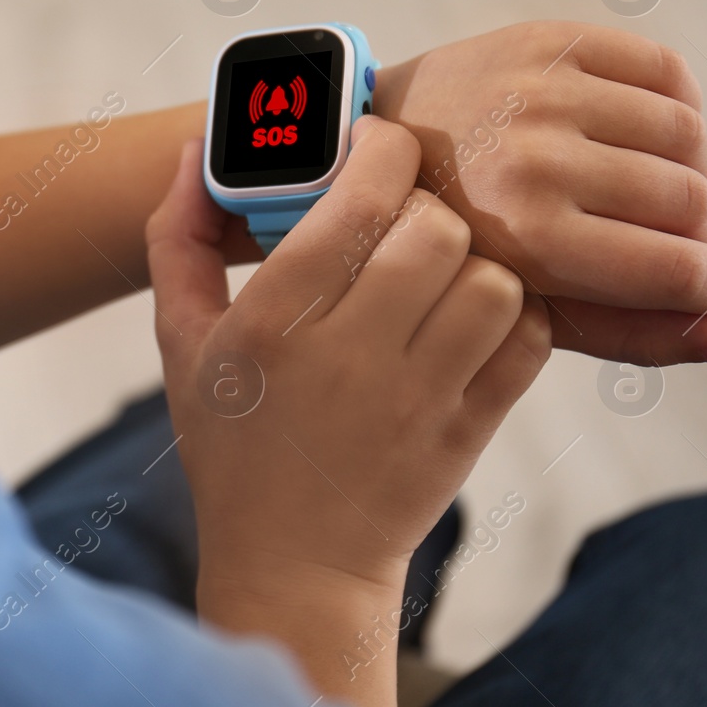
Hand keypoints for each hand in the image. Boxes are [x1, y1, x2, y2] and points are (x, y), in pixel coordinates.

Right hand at [145, 122, 549, 706]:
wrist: (292, 562)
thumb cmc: (234, 441)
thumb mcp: (182, 342)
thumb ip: (178, 240)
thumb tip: (191, 152)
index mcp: (272, 324)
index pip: (360, 202)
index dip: (381, 150)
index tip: (373, 145)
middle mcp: (348, 357)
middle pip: (438, 230)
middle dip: (425, 205)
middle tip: (402, 217)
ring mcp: (418, 398)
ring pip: (493, 281)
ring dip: (473, 260)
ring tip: (437, 271)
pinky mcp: (468, 431)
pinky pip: (528, 339)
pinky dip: (515, 313)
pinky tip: (471, 317)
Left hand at [372, 21, 706, 367]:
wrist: (379, 149)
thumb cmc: (459, 244)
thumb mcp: (530, 308)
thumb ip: (636, 333)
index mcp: (529, 236)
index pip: (678, 267)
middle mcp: (536, 159)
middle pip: (692, 201)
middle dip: (693, 232)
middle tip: (660, 240)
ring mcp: (542, 92)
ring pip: (688, 134)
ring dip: (686, 169)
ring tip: (645, 189)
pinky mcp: (547, 41)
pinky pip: (667, 70)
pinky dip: (675, 106)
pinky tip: (638, 136)